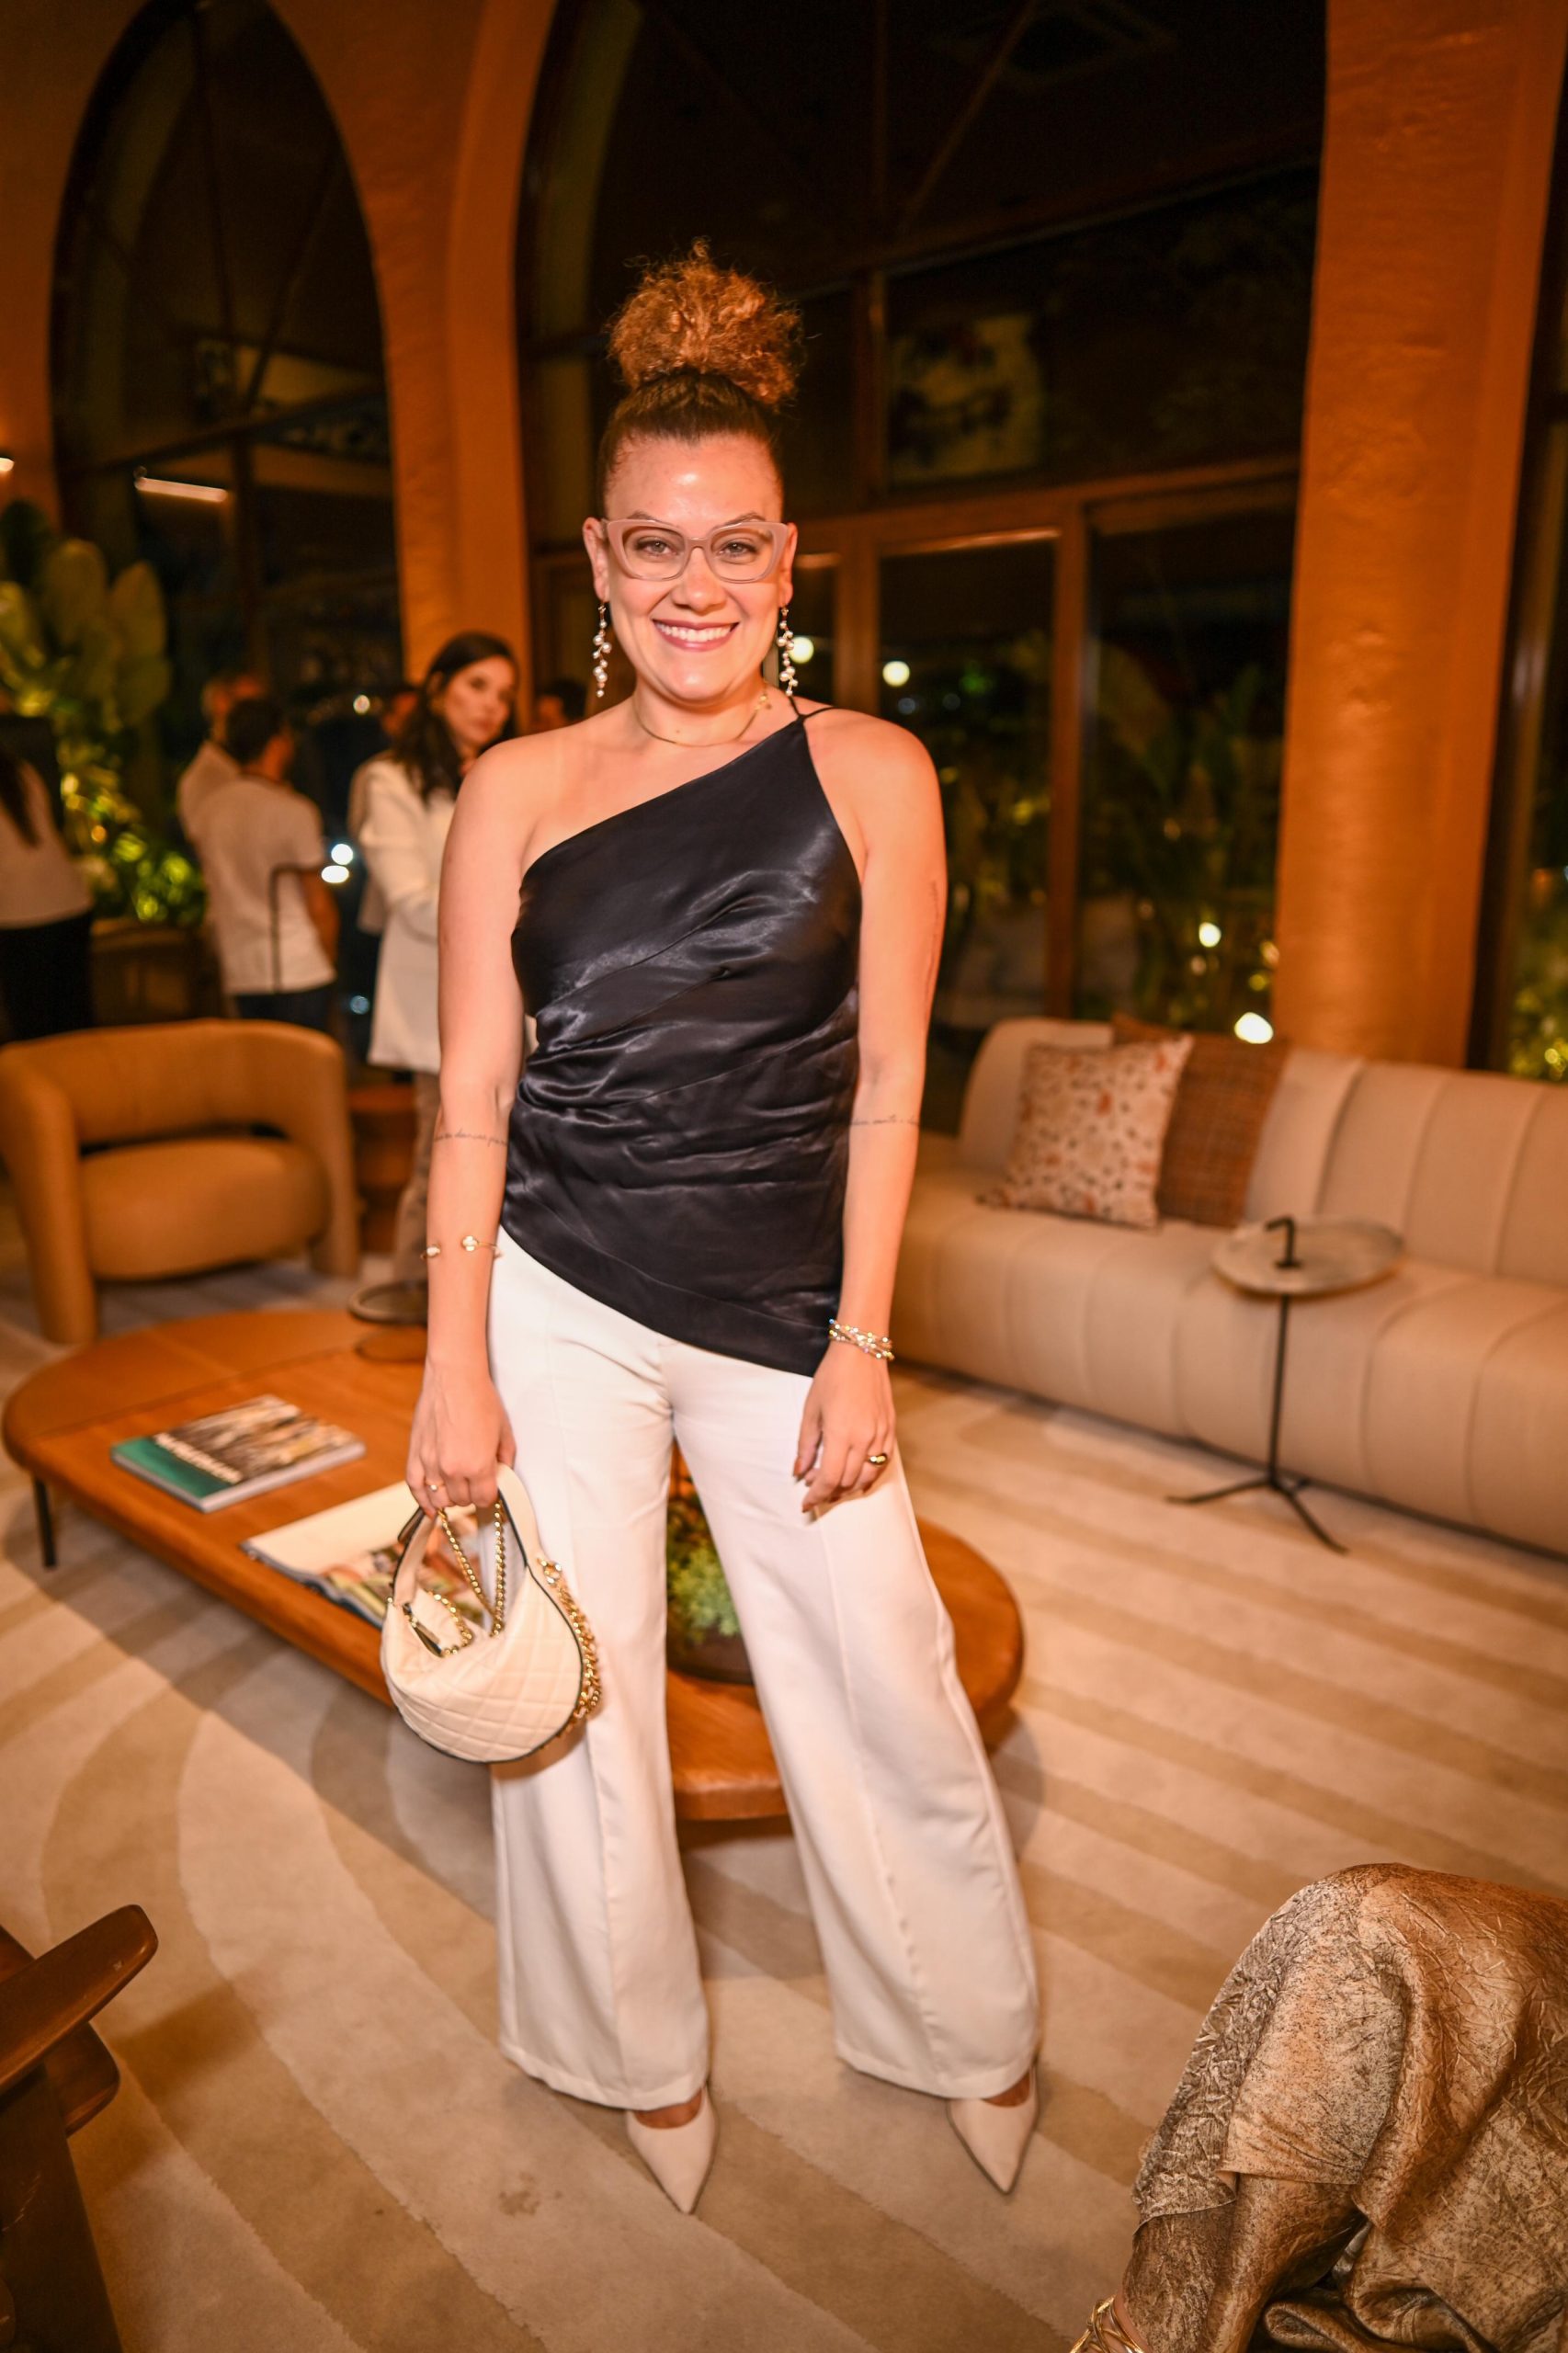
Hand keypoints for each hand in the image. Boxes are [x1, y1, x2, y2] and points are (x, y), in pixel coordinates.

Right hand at [407, 1361, 515, 1512]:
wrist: (454, 1377)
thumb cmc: (481, 1399)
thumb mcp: (504, 1431)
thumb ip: (505, 1459)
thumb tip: (502, 1475)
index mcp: (478, 1465)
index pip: (484, 1499)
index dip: (489, 1494)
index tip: (490, 1487)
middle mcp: (453, 1469)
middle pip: (463, 1500)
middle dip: (472, 1493)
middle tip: (475, 1480)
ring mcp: (431, 1463)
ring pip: (440, 1499)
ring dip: (451, 1496)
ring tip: (458, 1486)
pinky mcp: (415, 1454)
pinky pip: (415, 1487)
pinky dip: (423, 1501)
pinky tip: (432, 1508)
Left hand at [793, 1343, 893, 1511]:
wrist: (861, 1352)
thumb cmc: (832, 1377)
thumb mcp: (811, 1411)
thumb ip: (806, 1445)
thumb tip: (800, 1471)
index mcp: (841, 1434)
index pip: (829, 1479)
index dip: (816, 1495)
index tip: (806, 1503)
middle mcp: (864, 1438)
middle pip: (848, 1481)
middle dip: (829, 1491)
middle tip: (814, 1485)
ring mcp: (881, 1434)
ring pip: (867, 1476)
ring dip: (849, 1487)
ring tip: (834, 1485)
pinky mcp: (890, 1429)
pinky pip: (883, 1462)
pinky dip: (869, 1475)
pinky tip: (858, 1478)